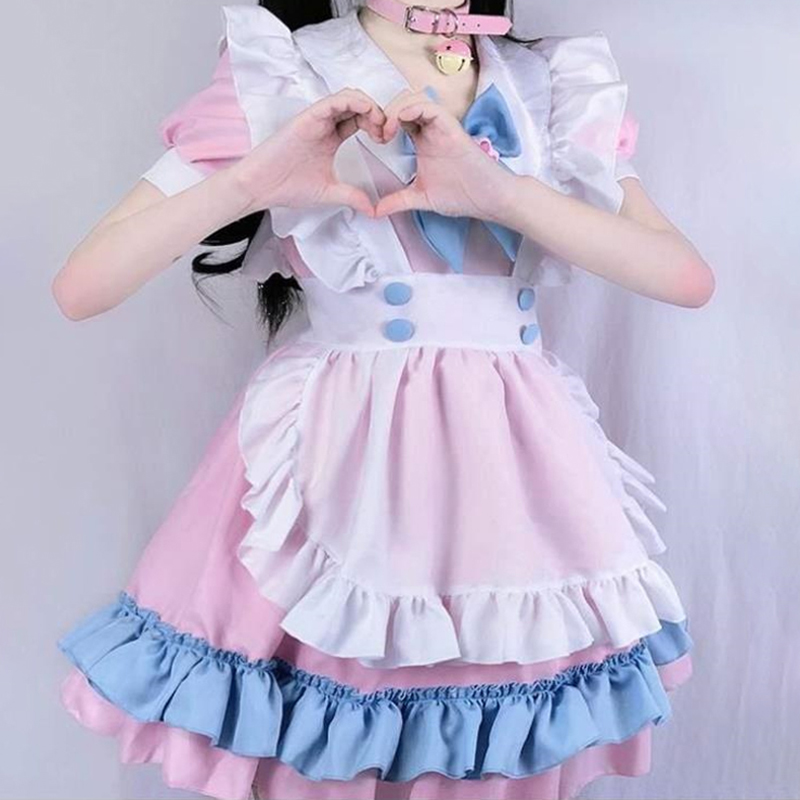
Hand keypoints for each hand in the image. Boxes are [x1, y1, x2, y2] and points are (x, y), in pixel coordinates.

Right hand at [228, 88, 386, 216]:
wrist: (260, 187)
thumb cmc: (287, 187)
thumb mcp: (329, 192)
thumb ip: (352, 197)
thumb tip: (372, 210)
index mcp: (331, 138)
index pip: (359, 120)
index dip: (376, 126)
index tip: (385, 142)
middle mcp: (324, 124)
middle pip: (358, 106)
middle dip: (377, 114)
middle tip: (386, 132)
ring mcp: (316, 119)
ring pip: (348, 97)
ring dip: (368, 105)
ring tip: (378, 124)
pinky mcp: (307, 117)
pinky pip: (333, 100)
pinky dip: (353, 101)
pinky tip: (366, 112)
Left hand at [374, 89, 519, 222]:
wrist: (488, 199)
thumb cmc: (462, 195)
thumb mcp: (420, 197)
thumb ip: (397, 201)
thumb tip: (375, 212)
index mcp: (422, 140)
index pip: (398, 118)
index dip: (382, 123)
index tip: (375, 141)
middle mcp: (430, 129)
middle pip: (402, 102)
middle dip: (385, 112)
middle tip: (377, 134)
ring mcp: (441, 126)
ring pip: (413, 98)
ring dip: (395, 109)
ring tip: (387, 131)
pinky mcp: (451, 127)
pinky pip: (429, 106)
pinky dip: (411, 108)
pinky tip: (400, 123)